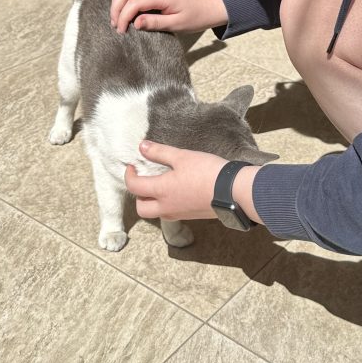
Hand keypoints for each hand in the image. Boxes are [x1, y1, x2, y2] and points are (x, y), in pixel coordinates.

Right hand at [110, 0, 227, 34]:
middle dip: (116, 7)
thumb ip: (155, 23)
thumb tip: (135, 23)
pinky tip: (123, 8)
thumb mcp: (177, 25)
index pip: (134, 2)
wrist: (206, 7)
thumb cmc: (194, 17)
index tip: (121, 31)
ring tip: (116, 17)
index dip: (123, 16)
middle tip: (115, 25)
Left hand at [126, 140, 260, 222]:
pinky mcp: (190, 216)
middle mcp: (167, 207)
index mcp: (162, 191)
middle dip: (138, 195)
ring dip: (152, 201)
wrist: (233, 192)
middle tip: (144, 180)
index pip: (134, 187)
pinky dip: (166, 204)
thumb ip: (160, 152)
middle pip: (142, 208)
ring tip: (160, 185)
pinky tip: (176, 191)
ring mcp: (179, 214)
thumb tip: (142, 146)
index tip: (132, 166)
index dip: (129, 175)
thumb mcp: (182, 157)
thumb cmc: (207, 172)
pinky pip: (170, 213)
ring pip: (156, 213)